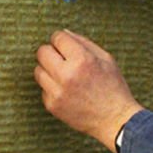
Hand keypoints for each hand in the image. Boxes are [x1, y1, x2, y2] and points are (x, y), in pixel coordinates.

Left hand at [34, 30, 143, 152]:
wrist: (115, 120)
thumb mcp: (106, 59)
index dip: (61, 39)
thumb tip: (63, 33)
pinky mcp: (52, 105)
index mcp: (82, 60)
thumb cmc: (113, 87)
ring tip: (64, 76)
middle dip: (51, 52)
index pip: (57, 37)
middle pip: (42, 52)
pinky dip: (52, 88)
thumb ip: (84, 43)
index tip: (65, 45)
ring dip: (49, 70)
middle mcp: (66, 75)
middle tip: (61, 59)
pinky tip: (67, 91)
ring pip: (38, 70)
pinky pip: (43, 88)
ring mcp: (57, 92)